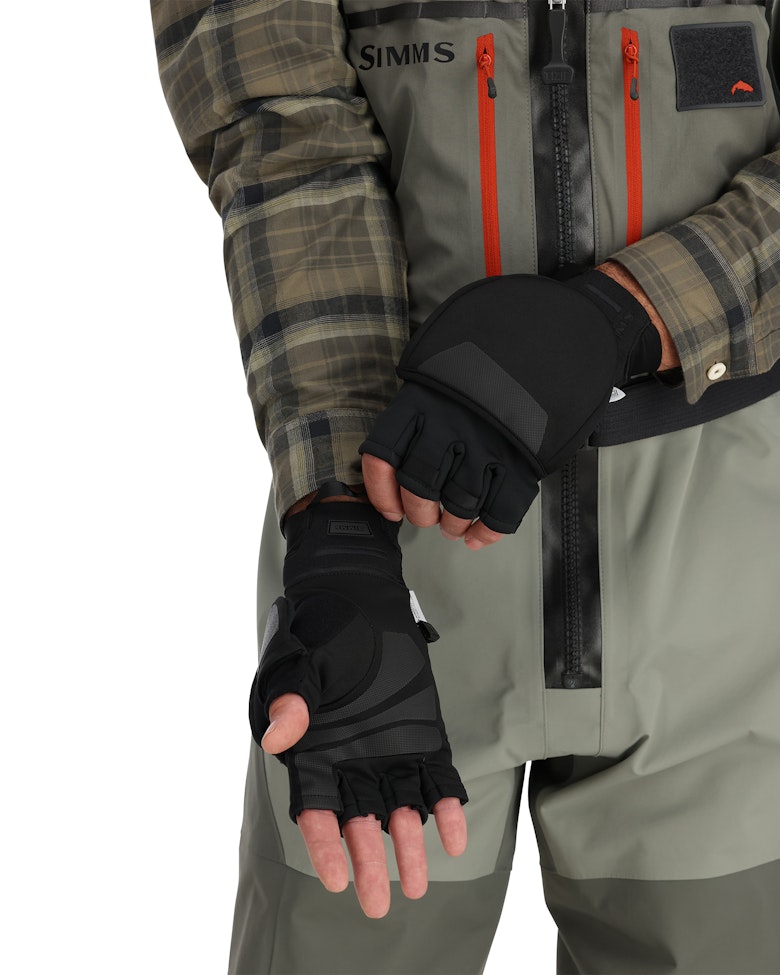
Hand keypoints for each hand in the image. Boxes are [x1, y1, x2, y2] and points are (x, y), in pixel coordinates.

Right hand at [249, 489, 468, 917]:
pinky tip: (455, 835)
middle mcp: (350, 761)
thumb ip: (290, 698)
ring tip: (418, 885)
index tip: (336, 877)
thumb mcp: (297, 660)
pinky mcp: (421, 736)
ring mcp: (387, 751)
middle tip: (379, 904)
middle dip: (368, 862)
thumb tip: (279, 735)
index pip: (317, 808)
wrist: (357, 598)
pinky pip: (436, 779)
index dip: (325, 844)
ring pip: (399, 809)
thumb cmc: (317, 630)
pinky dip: (446, 806)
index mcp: (314, 752)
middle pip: (358, 821)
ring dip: (409, 845)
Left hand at [359, 269, 661, 537]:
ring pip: (459, 502)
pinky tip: (479, 538)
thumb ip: (419, 408)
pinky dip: (489, 531)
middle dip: (420, 512)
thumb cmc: (487, 359)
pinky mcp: (522, 459)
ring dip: (454, 523)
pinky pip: (502, 510)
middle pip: (421, 486)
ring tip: (453, 526)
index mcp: (421, 401)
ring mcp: (487, 443)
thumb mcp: (443, 370)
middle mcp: (449, 424)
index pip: (383, 454)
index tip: (389, 510)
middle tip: (427, 517)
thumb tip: (398, 460)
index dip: (381, 490)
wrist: (551, 333)